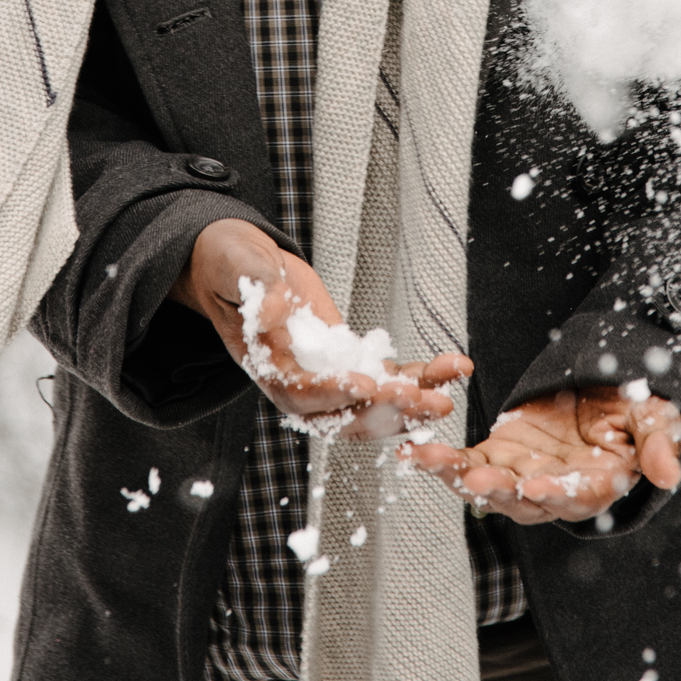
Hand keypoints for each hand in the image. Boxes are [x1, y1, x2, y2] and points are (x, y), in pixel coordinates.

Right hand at [173, 219, 469, 433]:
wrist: (240, 265)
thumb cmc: (231, 265)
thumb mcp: (239, 269)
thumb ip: (256, 289)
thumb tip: (273, 308)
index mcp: (268, 367)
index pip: (301, 393)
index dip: (334, 393)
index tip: (366, 384)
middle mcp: (299, 384)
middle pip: (345, 414)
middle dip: (388, 412)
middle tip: (425, 402)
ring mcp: (327, 377)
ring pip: (373, 405)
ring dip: (412, 405)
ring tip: (447, 398)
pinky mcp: (349, 362)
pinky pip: (387, 379)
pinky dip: (419, 379)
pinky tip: (450, 371)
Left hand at [400, 383, 680, 524]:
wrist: (607, 386)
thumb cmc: (637, 405)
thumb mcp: (655, 415)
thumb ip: (657, 442)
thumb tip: (670, 475)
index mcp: (600, 482)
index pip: (579, 496)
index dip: (558, 493)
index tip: (536, 485)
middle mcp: (557, 489)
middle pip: (524, 500)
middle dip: (497, 490)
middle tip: (474, 479)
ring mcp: (525, 474)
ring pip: (488, 487)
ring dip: (456, 476)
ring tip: (427, 459)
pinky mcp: (500, 454)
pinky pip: (468, 463)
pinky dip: (442, 460)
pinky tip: (414, 449)